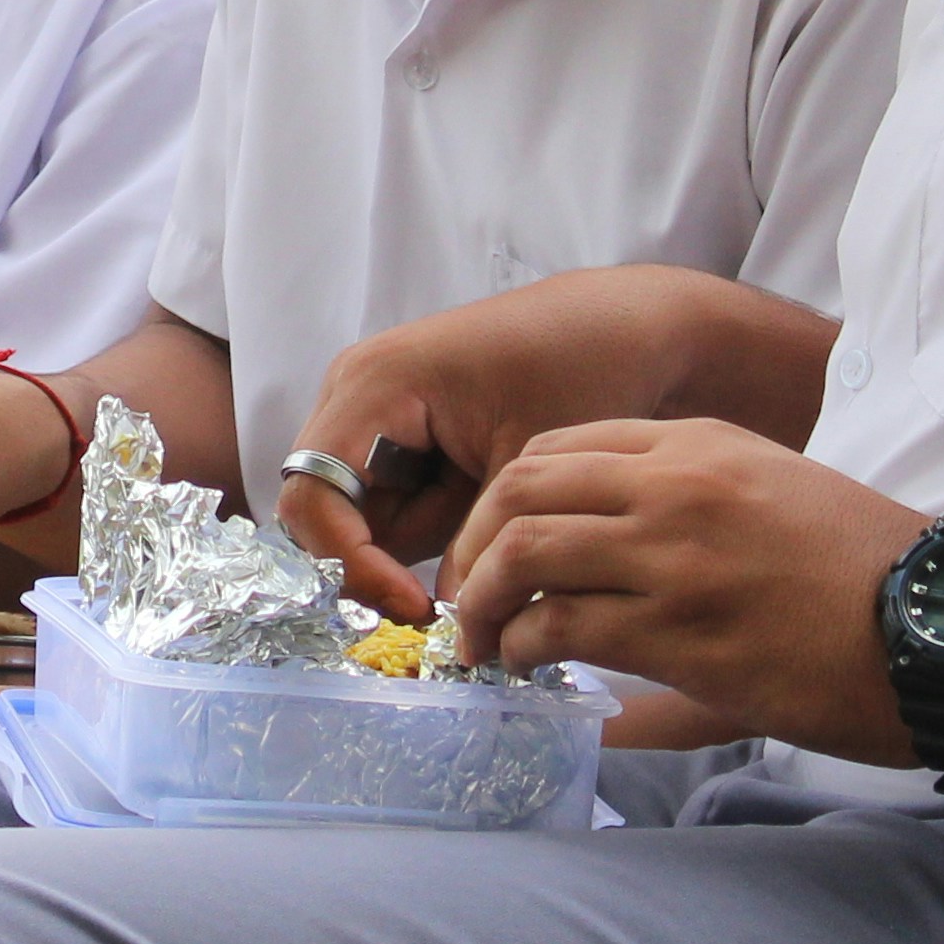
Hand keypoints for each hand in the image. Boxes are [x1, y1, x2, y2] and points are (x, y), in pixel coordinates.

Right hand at [271, 269, 836, 622]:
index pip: (313, 496)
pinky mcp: (409, 440)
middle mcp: (359, 398)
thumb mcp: (529, 466)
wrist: (630, 326)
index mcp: (373, 385)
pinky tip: (478, 535)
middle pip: (326, 511)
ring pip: (363, 518)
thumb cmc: (583, 367)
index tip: (413, 607)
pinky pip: (398, 507)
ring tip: (479, 558)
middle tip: (441, 612)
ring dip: (413, 549)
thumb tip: (455, 617)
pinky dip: (433, 534)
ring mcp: (379, 418)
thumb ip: (479, 542)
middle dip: (376, 564)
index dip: (348, 562)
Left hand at [440, 419, 922, 761]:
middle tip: (470, 598)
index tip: (496, 545)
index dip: (508, 499)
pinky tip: (526, 670)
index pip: (559, 447)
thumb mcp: (774, 498)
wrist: (943, 626)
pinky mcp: (678, 630)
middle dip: (474, 544)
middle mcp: (676, 485)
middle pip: (522, 489)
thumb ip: (688, 516)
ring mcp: (673, 555)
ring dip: (485, 603)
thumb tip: (621, 562)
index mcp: (700, 444)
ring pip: (525, 553)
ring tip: (485, 642)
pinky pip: (560, 627)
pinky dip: (523, 649)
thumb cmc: (868, 574)